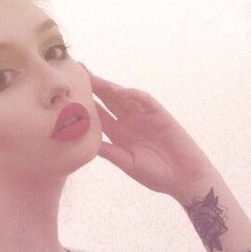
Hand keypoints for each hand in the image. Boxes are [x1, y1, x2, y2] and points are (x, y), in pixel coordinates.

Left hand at [80, 64, 213, 199]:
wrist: (184, 178)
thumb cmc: (157, 175)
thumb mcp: (129, 164)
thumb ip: (110, 152)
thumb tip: (87, 144)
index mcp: (119, 135)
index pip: (98, 115)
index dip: (84, 104)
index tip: (66, 96)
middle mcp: (130, 122)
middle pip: (108, 100)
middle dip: (93, 87)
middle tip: (75, 72)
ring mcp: (144, 117)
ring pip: (123, 97)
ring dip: (108, 87)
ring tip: (91, 76)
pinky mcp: (160, 115)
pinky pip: (145, 101)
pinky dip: (134, 95)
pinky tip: (121, 91)